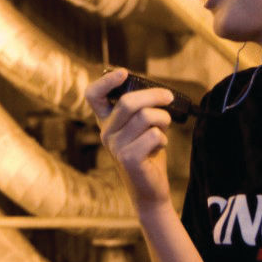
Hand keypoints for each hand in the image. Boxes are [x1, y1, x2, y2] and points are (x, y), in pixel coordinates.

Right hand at [84, 68, 173, 208]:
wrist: (151, 188)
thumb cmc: (148, 152)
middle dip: (154, 96)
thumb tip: (158, 91)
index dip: (106, 81)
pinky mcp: (128, 158)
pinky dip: (163, 138)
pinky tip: (159, 147)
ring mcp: (115, 146)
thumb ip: (141, 109)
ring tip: (163, 129)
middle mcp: (106, 132)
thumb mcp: (141, 126)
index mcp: (106, 121)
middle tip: (168, 97)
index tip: (123, 73)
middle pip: (128, 102)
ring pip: (146, 117)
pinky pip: (154, 135)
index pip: (93, 95)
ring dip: (163, 119)